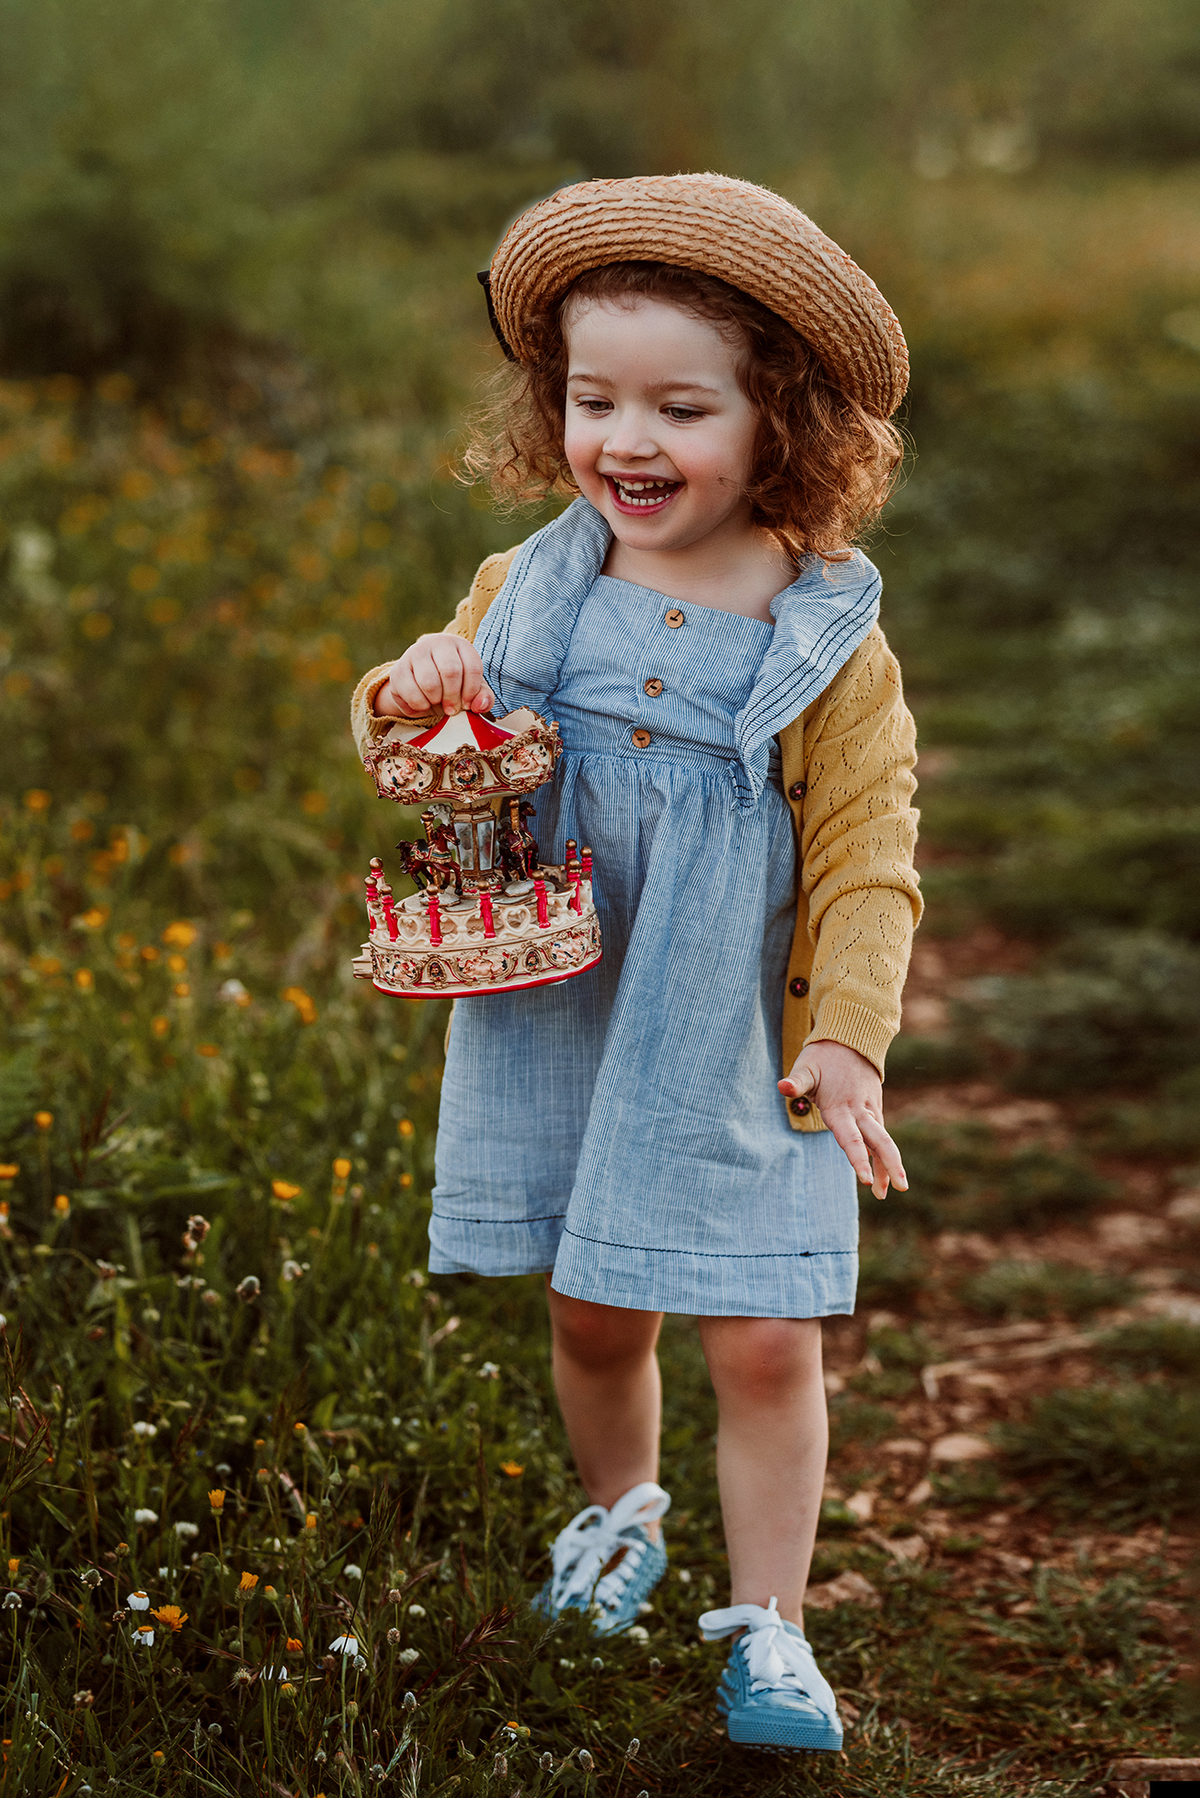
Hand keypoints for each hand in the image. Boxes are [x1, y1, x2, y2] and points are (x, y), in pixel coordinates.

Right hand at [374, 633, 495, 718]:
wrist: (420, 679)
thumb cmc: (453, 683)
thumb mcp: (472, 688)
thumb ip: (484, 697)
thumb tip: (480, 706)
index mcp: (460, 645)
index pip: (472, 667)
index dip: (471, 692)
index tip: (467, 705)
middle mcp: (436, 643)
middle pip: (450, 672)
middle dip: (453, 697)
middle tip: (451, 709)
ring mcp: (415, 654)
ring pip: (429, 682)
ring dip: (435, 702)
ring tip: (437, 703)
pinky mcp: (398, 670)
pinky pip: (410, 693)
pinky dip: (419, 705)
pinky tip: (423, 704)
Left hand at [778, 1040, 907, 1201]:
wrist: (850, 1039)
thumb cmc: (823, 1056)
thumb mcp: (806, 1066)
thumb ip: (797, 1081)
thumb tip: (783, 1087)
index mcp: (840, 1106)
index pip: (851, 1138)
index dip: (858, 1159)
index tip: (865, 1180)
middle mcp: (859, 1111)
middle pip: (880, 1142)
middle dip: (889, 1166)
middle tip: (900, 1188)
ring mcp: (869, 1109)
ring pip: (883, 1140)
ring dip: (888, 1165)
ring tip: (890, 1192)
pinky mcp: (873, 1108)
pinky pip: (881, 1135)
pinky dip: (883, 1154)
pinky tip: (885, 1175)